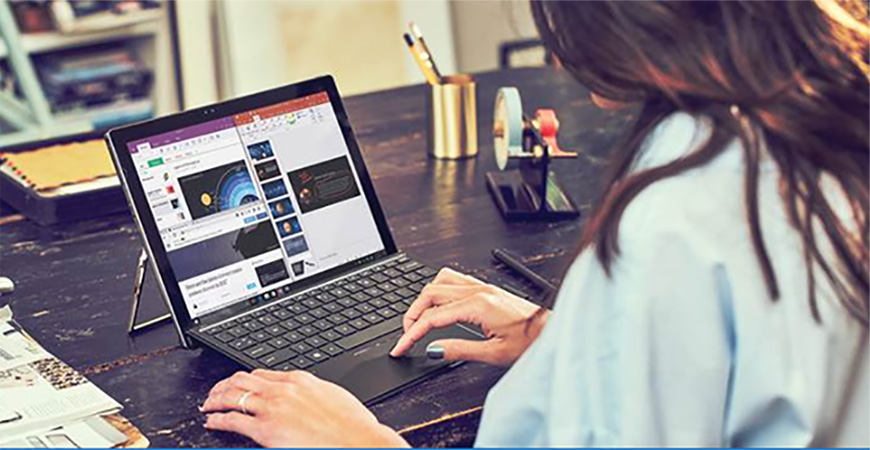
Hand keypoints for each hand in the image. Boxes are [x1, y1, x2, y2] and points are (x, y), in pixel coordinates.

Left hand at [201, 369, 407, 447]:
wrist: (356, 441)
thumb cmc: (351, 425)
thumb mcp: (331, 397)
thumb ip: (312, 392)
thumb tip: (306, 395)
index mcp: (299, 379)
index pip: (262, 373)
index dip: (245, 378)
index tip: (238, 383)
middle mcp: (283, 389)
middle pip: (242, 379)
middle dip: (224, 385)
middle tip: (215, 392)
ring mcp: (272, 407)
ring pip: (233, 395)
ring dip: (215, 399)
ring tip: (208, 404)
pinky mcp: (265, 429)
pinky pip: (232, 419)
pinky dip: (217, 419)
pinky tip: (211, 421)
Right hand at [390, 268, 549, 365]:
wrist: (553, 332)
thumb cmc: (531, 342)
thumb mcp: (494, 354)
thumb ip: (459, 350)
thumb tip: (432, 349)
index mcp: (478, 305)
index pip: (433, 318)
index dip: (412, 333)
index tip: (401, 346)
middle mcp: (479, 290)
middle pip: (430, 294)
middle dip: (412, 315)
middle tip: (406, 336)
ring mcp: (482, 286)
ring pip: (439, 281)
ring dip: (423, 300)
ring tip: (418, 320)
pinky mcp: (486, 288)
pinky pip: (453, 279)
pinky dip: (438, 290)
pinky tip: (437, 305)